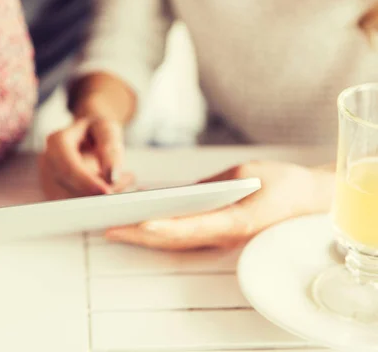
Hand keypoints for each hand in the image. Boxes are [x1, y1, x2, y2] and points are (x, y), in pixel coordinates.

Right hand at [39, 117, 133, 199]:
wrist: (85, 135)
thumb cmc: (96, 130)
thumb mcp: (107, 129)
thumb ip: (110, 148)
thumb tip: (111, 175)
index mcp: (56, 142)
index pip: (68, 168)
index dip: (87, 183)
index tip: (108, 192)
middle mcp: (47, 162)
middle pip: (69, 188)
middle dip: (99, 191)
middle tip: (127, 179)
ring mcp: (48, 180)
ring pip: (73, 201)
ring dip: (100, 197)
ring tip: (123, 179)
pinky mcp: (54, 194)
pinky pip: (75, 206)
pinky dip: (95, 200)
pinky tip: (108, 186)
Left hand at [105, 160, 334, 249]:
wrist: (307, 199)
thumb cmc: (280, 182)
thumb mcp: (245, 173)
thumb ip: (211, 185)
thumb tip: (177, 195)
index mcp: (236, 221)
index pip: (193, 226)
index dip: (165, 227)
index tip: (140, 222)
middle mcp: (225, 234)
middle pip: (176, 238)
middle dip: (140, 235)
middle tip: (108, 228)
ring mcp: (220, 237)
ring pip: (175, 241)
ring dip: (143, 237)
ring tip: (112, 227)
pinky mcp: (217, 233)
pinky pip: (183, 235)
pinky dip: (157, 232)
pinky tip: (136, 224)